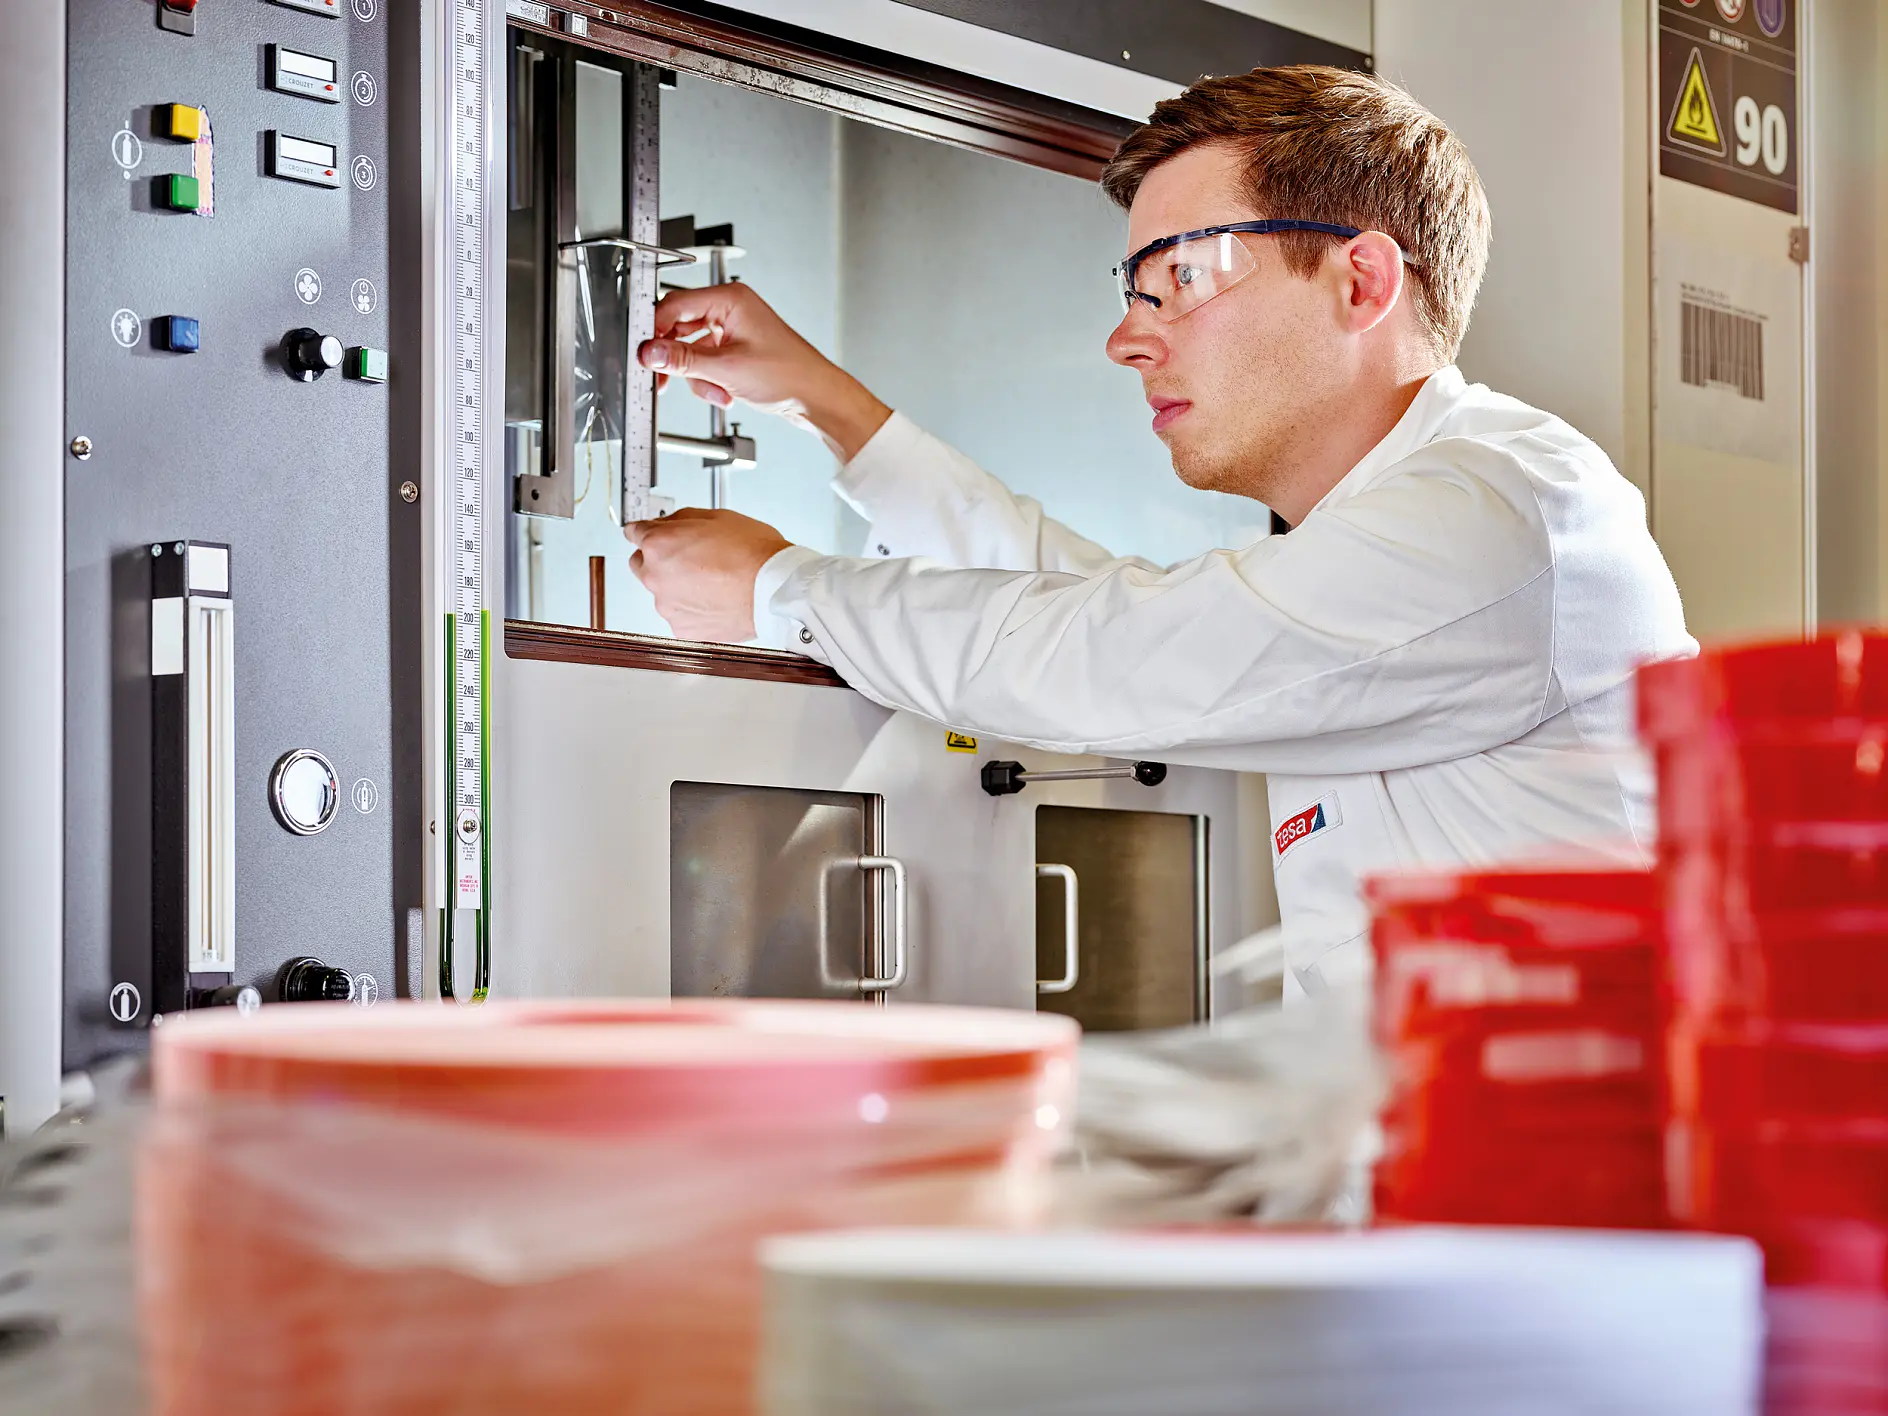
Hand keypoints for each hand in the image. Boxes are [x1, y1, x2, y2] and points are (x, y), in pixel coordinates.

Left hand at [624, 507, 791, 642]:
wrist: (774, 590)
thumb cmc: (753, 554)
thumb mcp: (716, 517)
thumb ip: (680, 519)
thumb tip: (666, 522)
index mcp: (658, 544)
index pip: (634, 533)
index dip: (648, 532)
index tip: (652, 535)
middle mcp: (655, 576)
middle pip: (642, 565)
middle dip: (659, 560)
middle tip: (689, 558)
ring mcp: (668, 606)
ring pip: (663, 592)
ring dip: (678, 586)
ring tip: (712, 581)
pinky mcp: (683, 629)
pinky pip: (680, 615)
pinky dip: (692, 609)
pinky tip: (714, 599)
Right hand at [638, 283, 891, 460]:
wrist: (816, 397)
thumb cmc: (789, 374)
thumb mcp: (727, 368)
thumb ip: (683, 360)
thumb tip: (651, 352)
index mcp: (730, 299)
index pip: (674, 304)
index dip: (655, 330)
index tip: (645, 353)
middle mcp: (730, 309)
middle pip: (680, 328)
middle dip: (677, 359)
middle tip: (664, 378)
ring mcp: (733, 330)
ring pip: (692, 350)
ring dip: (698, 376)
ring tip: (717, 391)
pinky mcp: (735, 350)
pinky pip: (706, 362)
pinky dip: (710, 381)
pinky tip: (725, 393)